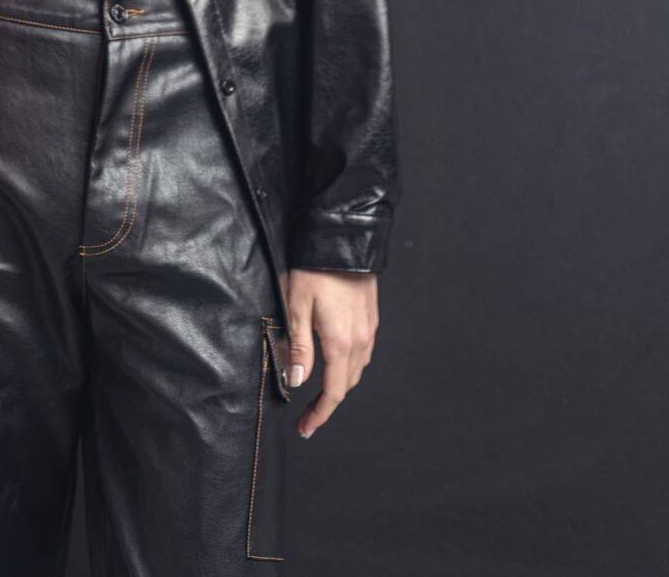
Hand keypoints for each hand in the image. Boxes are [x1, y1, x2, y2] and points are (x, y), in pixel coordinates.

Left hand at [284, 268, 378, 438]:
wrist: (344, 238)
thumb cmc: (316, 269)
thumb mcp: (297, 307)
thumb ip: (299, 347)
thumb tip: (298, 382)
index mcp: (340, 342)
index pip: (334, 392)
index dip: (320, 414)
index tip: (306, 428)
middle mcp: (360, 340)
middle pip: (348, 384)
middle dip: (328, 403)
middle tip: (308, 415)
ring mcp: (369, 328)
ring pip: (358, 369)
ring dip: (340, 385)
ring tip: (320, 392)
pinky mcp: (371, 317)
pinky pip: (363, 352)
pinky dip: (350, 366)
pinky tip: (337, 361)